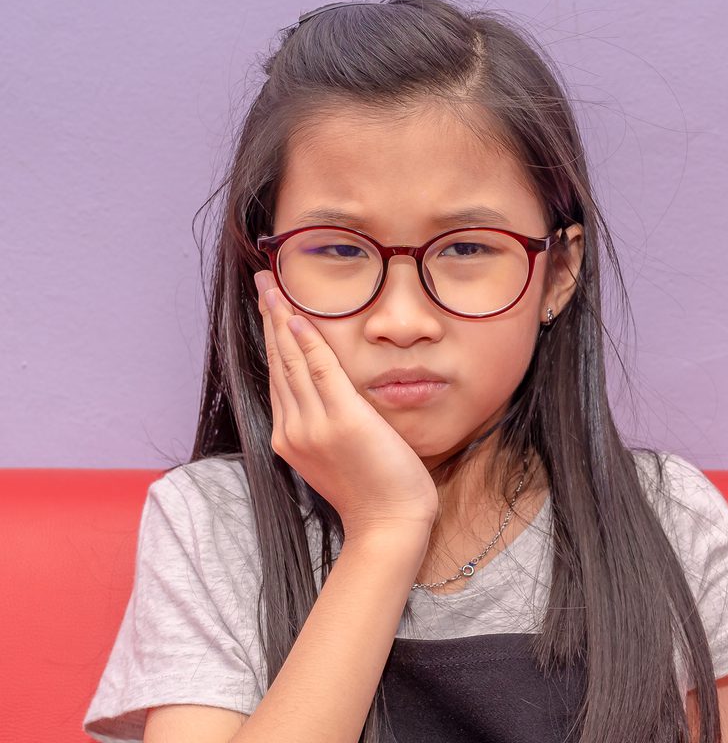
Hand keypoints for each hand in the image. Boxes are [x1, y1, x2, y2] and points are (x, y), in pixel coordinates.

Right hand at [253, 270, 438, 538]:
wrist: (388, 523)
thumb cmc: (374, 492)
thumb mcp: (340, 455)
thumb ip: (328, 425)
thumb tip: (332, 398)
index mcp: (290, 437)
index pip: (278, 376)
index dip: (271, 338)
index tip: (268, 306)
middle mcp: (293, 429)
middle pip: (278, 362)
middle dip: (269, 318)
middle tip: (262, 281)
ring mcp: (314, 425)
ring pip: (292, 361)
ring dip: (281, 319)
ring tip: (272, 287)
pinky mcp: (342, 421)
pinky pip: (320, 371)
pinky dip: (306, 342)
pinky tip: (296, 316)